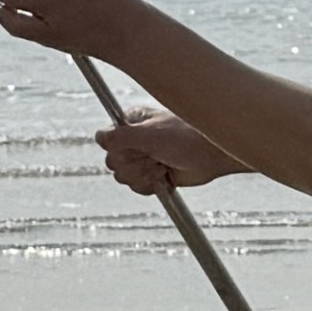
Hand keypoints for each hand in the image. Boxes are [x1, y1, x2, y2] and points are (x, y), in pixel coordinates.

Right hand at [99, 111, 230, 194]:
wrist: (213, 155)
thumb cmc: (188, 137)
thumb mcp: (150, 133)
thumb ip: (120, 136)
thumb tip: (98, 137)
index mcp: (132, 122)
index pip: (107, 141)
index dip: (122, 150)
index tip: (140, 147)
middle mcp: (135, 139)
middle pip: (113, 163)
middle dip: (136, 165)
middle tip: (156, 156)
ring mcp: (144, 157)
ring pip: (124, 177)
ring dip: (145, 175)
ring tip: (163, 165)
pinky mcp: (152, 174)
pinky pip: (137, 187)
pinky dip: (151, 185)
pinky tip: (165, 176)